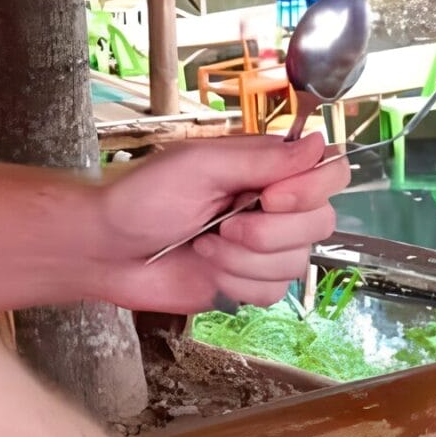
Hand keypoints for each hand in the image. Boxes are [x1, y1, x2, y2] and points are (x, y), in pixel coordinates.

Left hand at [91, 133, 347, 313]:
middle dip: (269, 233)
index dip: (311, 190)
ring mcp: (262, 244)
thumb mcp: (199, 167)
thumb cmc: (140, 197)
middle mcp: (272, 202)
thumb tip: (318, 144)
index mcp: (264, 166)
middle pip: (321, 222)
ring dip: (244, 260)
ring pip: (296, 263)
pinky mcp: (248, 280)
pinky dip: (239, 284)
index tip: (271, 198)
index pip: (329, 172)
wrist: (106, 250)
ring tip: (204, 245)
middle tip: (224, 225)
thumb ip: (262, 160)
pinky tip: (208, 267)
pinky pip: (275, 292)